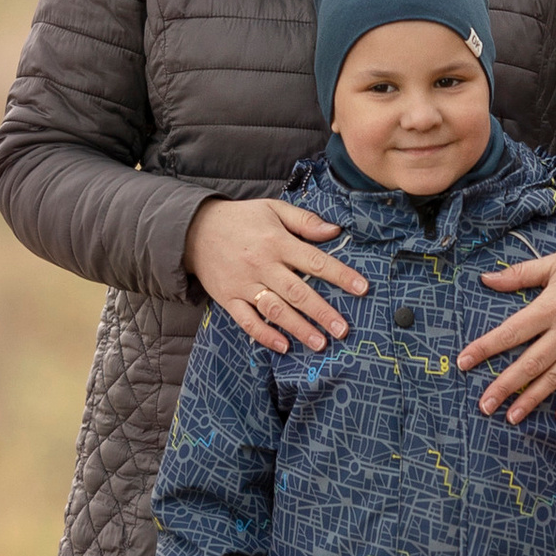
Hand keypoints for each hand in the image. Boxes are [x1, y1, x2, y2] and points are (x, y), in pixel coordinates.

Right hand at [186, 195, 367, 356]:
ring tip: (320, 343)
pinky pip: (247, 321)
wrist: (194, 229)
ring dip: (298, 328)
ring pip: (275, 310)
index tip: (362, 288)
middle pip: (297, 292)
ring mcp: (244, 284)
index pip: (315, 260)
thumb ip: (304, 221)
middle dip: (322, 312)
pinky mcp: (228, 298)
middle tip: (343, 330)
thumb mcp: (273, 209)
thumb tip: (335, 230)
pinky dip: (265, 335)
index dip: (340, 275)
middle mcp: (262, 265)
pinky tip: (283, 346)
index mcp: (277, 242)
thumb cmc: (241, 218)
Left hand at [459, 238, 555, 422]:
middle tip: (484, 405)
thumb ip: (520, 274)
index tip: (463, 362)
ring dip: (534, 399)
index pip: (511, 332)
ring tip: (512, 417)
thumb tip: (485, 279)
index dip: (486, 348)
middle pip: (531, 363)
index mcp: (551, 307)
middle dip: (506, 385)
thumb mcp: (555, 262)